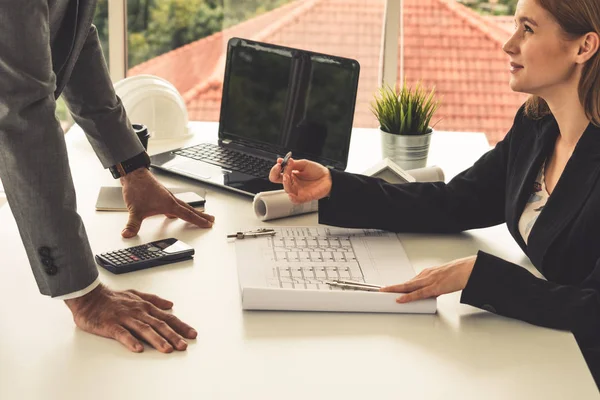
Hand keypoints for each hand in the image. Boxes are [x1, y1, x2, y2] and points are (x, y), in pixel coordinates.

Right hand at [65, 284, 196, 352]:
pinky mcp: (111, 325)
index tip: (192, 334)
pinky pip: (122, 333)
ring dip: (157, 340)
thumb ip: (154, 300)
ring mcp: (125, 318)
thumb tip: (170, 304)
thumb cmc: (113, 298)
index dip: (180, 326)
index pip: (167, 317)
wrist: (89, 296)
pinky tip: (138, 348)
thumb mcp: (136, 295)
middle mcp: (138, 312)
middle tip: (183, 346)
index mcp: (145, 306)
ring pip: (144, 329)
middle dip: (173, 336)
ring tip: (167, 349)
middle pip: (159, 325)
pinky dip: (130, 340)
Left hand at [120, 168, 214, 237]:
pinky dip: (180, 209)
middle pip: (190, 210)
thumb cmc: (138, 188)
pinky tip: (174, 213)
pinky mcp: (162, 195)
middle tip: (211, 220)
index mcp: (169, 204)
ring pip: (184, 206)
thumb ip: (133, 224)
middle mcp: (171, 200)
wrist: (133, 175)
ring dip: (193, 212)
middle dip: (201, 216)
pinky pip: (176, 204)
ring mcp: (167, 197)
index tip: (208, 224)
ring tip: (199, 216)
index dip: (198, 221)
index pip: (187, 215)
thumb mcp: (135, 210)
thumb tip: (128, 233)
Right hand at [268, 157, 331, 202]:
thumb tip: (282, 161)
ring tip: (288, 176)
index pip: (277, 174)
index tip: (278, 164)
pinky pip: (295, 200)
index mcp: (290, 174)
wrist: (328, 178)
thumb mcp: (304, 164)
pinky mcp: (303, 197)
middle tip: (283, 170)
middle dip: (278, 175)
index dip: (275, 170)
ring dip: (285, 183)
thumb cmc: (317, 171)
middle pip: (278, 181)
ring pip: (286, 189)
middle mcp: (292, 183)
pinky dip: (292, 198)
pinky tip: (291, 194)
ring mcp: (297, 190)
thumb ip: (293, 163)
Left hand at [380, 256, 476, 302]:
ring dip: (395, 290)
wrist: (468, 270)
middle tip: (381, 290)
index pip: (410, 281)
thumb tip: (429, 295)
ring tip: (384, 293)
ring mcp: (429, 281)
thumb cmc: (458, 274)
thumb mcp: (442, 279)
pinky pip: (418, 294)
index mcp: (427, 273)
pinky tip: (399, 299)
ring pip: (408, 287)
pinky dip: (408, 297)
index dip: (399, 286)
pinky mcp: (434, 288)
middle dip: (392, 287)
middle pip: (405, 283)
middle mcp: (425, 276)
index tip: (390, 288)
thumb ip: (434, 286)